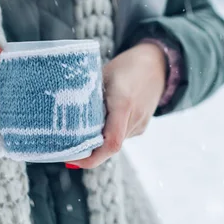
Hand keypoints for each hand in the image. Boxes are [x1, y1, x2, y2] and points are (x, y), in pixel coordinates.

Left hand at [68, 43, 165, 168]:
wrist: (157, 65)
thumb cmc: (126, 66)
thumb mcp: (103, 76)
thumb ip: (90, 98)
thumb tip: (66, 117)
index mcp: (124, 103)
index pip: (111, 142)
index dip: (91, 156)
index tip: (72, 158)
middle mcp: (134, 118)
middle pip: (110, 146)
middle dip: (89, 151)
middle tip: (67, 148)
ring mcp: (140, 124)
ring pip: (115, 142)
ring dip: (98, 141)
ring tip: (82, 130)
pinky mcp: (142, 127)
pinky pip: (121, 136)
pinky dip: (108, 134)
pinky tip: (100, 121)